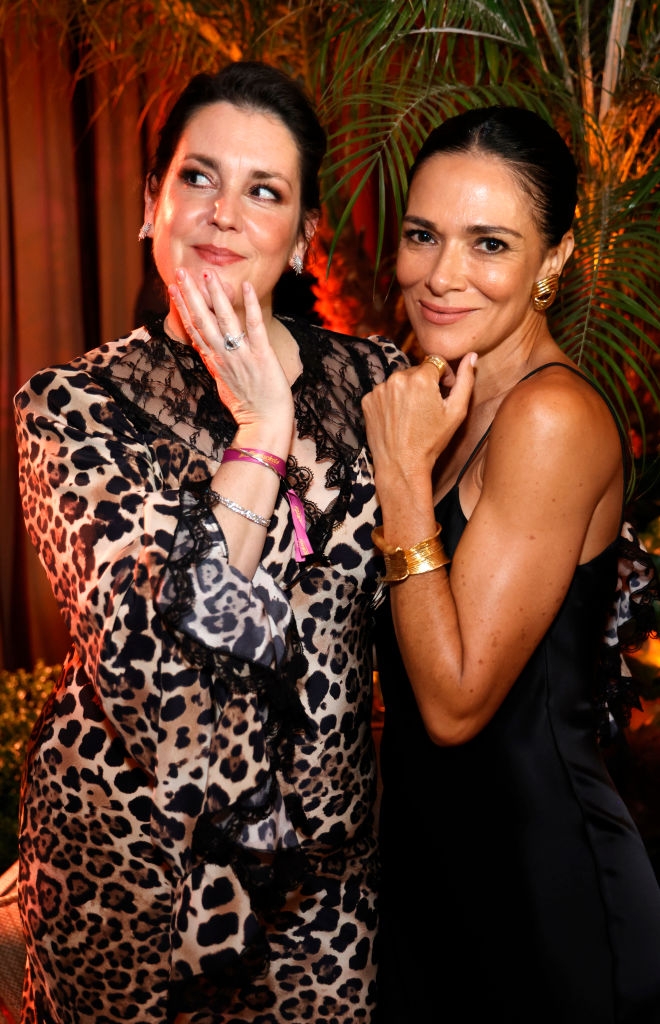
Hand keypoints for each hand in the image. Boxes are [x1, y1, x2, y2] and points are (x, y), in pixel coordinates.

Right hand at [167, 268, 293, 439]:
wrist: (264, 424)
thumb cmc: (247, 406)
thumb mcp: (223, 383)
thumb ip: (215, 362)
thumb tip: (206, 348)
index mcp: (213, 361)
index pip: (193, 329)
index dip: (182, 307)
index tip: (173, 287)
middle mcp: (223, 356)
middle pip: (202, 321)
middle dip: (191, 295)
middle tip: (181, 272)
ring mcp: (241, 355)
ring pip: (224, 321)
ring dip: (215, 296)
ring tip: (208, 274)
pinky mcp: (261, 356)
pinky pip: (254, 327)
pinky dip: (250, 306)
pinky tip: (246, 287)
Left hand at [363, 352, 475, 481]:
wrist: (401, 465)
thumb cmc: (432, 441)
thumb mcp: (456, 412)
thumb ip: (466, 380)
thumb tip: (471, 356)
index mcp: (420, 378)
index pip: (436, 362)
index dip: (445, 375)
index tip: (445, 390)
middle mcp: (397, 378)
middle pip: (417, 371)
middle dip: (425, 383)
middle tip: (428, 408)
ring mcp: (379, 389)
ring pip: (400, 381)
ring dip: (408, 391)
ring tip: (412, 415)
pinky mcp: (367, 400)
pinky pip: (384, 392)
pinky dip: (392, 401)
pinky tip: (398, 418)